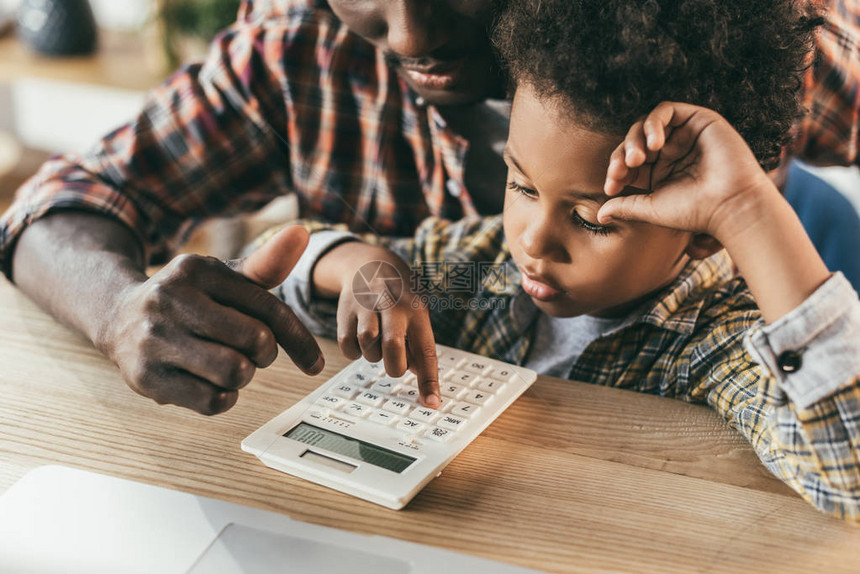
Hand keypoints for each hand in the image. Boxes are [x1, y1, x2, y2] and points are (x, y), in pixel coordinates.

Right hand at [98, 226, 324, 414]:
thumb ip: (265, 264)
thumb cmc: (189, 298)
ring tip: (228, 364)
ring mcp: (154, 339)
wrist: (117, 317)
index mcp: (196, 270)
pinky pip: (212, 401)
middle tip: (251, 353)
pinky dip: (223, 397)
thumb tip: (301, 233)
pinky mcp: (146, 377)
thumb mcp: (222, 276)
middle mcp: (170, 299)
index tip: (314, 364)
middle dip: (264, 354)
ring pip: (236, 373)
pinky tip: (210, 382)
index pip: (268, 308)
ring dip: (244, 375)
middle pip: (256, 342)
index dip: (298, 339)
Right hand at [316, 242, 440, 407]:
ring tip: (376, 343)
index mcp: (417, 311)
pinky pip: (347, 345)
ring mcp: (367, 306)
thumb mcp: (417, 316)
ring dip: (372, 355)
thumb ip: (420, 348)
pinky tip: (360, 339)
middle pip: (392, 347)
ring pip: (367, 345)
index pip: (426, 350)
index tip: (432, 404)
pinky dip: (354, 351)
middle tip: (394, 364)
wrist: (371, 264)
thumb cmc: (400, 299)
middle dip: (394, 366)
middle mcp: (393, 306)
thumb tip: (424, 383)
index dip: (429, 380)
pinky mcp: (345, 310)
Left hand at [598, 101, 776, 240]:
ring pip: (646, 126)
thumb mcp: (651, 208)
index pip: (628, 164)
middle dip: (622, 156)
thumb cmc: (694, 211)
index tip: (611, 186)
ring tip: (637, 159)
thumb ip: (626, 205)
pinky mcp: (697, 120)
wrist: (730, 205)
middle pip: (633, 143)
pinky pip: (665, 110)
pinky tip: (654, 144)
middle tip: (621, 170)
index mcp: (660, 173)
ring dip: (635, 140)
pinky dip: (653, 124)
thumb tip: (600, 214)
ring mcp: (683, 136)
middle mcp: (671, 153)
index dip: (615, 171)